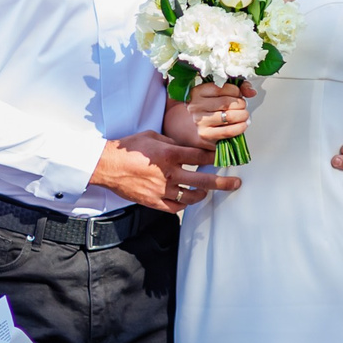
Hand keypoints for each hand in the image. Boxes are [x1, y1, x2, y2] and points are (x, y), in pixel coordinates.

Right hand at [92, 132, 241, 212]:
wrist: (106, 166)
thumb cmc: (128, 149)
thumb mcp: (152, 136)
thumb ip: (172, 142)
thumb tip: (185, 146)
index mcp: (169, 154)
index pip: (200, 156)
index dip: (214, 156)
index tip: (223, 157)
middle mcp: (169, 173)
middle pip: (203, 179)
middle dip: (222, 182)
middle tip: (236, 184)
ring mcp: (162, 190)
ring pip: (191, 196)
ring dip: (202, 194)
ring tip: (207, 191)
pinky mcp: (154, 201)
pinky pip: (175, 207)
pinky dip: (184, 203)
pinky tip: (187, 199)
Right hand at [165, 81, 251, 150]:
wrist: (193, 127)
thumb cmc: (209, 109)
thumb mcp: (219, 93)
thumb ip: (237, 88)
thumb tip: (251, 91)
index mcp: (198, 91)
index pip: (224, 87)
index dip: (237, 91)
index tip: (238, 95)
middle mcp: (196, 106)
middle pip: (228, 102)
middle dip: (242, 104)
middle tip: (243, 107)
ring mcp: (199, 121)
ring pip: (230, 116)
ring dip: (243, 116)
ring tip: (243, 116)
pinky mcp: (205, 135)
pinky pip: (228, 131)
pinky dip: (240, 128)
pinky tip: (242, 125)